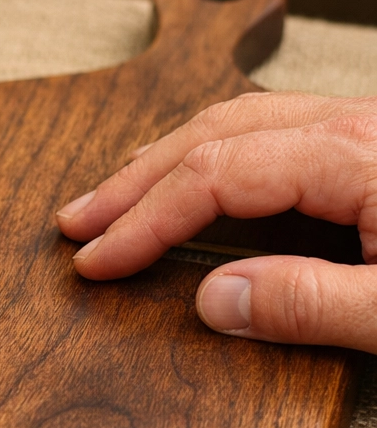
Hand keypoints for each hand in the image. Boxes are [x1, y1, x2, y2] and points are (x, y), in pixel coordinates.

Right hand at [55, 92, 376, 352]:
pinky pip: (269, 130)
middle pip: (210, 135)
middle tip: (80, 221)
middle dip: (133, 182)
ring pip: (237, 123)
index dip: (143, 221)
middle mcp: (351, 122)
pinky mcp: (373, 143)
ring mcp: (363, 124)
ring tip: (120, 196)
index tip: (99, 258)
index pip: (212, 175)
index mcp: (353, 152)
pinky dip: (212, 154)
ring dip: (167, 160)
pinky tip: (199, 178)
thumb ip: (311, 305)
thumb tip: (213, 301)